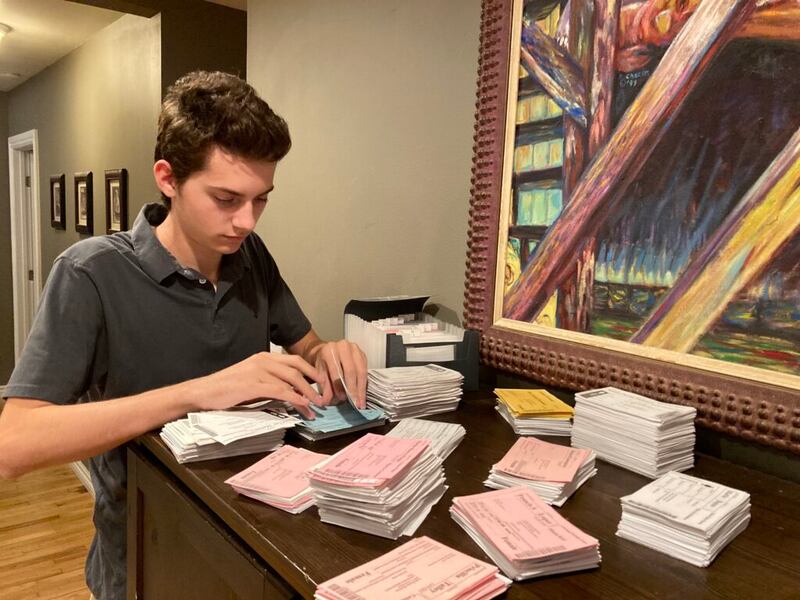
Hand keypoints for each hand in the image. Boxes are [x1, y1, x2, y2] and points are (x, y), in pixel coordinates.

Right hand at [192, 352, 324, 418]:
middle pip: (297, 368)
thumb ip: (270, 381)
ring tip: (315, 406)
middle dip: (314, 383)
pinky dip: (294, 398)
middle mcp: (263, 360)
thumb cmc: (227, 388)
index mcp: (264, 357)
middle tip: (324, 396)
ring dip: (307, 394)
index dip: (311, 371)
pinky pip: (280, 390)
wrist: (203, 391)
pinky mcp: (253, 384)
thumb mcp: (252, 379)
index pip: (294, 360)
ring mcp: (258, 371)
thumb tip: (291, 391)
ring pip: (291, 380)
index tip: (322, 383)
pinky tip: (302, 406)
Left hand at [312, 340, 367, 408]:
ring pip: (361, 370)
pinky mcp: (362, 354)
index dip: (339, 385)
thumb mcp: (319, 374)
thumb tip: (326, 401)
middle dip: (353, 388)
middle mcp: (343, 346)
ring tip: (360, 402)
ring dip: (361, 388)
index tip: (342, 398)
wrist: (328, 352)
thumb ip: (324, 387)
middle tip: (354, 402)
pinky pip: (366, 370)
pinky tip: (362, 394)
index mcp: (329, 350)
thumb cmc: (323, 363)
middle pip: (351, 370)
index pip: (336, 370)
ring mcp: (354, 349)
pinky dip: (364, 384)